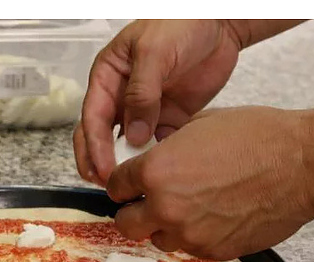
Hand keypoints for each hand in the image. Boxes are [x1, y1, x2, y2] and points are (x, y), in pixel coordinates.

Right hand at [74, 19, 244, 185]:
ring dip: (128, 165)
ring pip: (127, 145)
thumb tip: (134, 135)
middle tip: (110, 185)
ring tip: (134, 186)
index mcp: (108, 78)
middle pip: (100, 137)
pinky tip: (161, 173)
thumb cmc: (181, 23)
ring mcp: (144, 110)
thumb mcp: (155, 52)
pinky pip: (157, 145)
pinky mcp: (167, 118)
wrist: (221, 22)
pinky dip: (156, 159)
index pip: (92, 118)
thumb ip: (142, 93)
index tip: (103, 170)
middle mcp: (121, 97)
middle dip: (100, 162)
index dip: (94, 147)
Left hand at [106, 106, 313, 260]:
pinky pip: (191, 248)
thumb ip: (166, 150)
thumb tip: (153, 159)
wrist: (303, 166)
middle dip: (133, 212)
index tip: (128, 185)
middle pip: (125, 224)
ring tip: (189, 208)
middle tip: (147, 203)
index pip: (115, 186)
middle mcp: (165, 208)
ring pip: (158, 240)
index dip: (121, 184)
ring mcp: (190, 234)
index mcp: (155, 172)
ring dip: (165, 227)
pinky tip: (215, 216)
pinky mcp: (214, 252)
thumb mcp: (199, 126)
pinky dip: (195, 236)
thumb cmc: (257, 137)